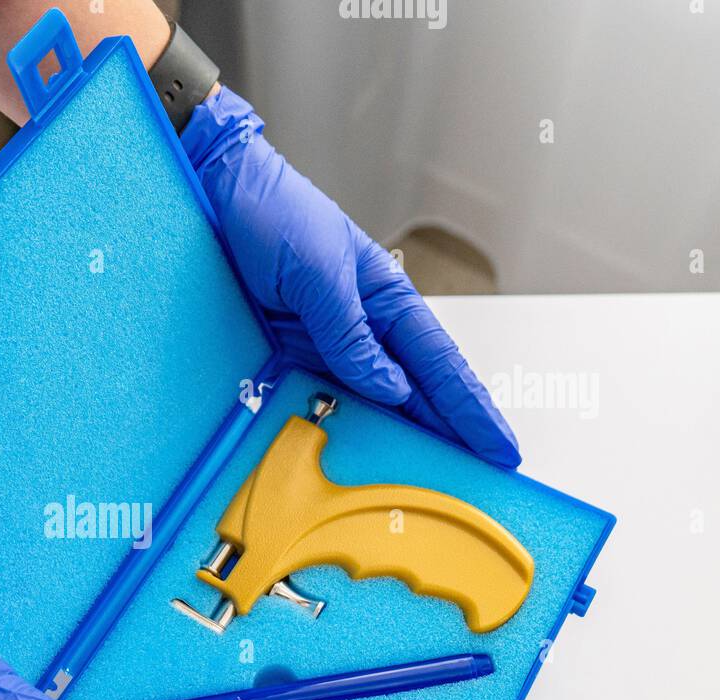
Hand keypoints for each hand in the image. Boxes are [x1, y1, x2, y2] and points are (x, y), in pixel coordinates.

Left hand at [182, 86, 520, 467]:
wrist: (219, 198)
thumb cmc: (275, 214)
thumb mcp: (319, 273)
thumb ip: (350, 334)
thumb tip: (390, 388)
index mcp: (388, 300)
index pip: (441, 365)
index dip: (472, 409)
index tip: (500, 447)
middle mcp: (366, 329)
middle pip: (418, 393)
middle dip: (451, 437)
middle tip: (480, 480)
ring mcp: (330, 348)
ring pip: (377, 405)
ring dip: (400, 440)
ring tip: (429, 481)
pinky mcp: (294, 358)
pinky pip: (328, 400)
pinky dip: (345, 428)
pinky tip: (359, 455)